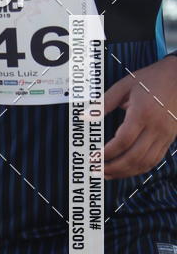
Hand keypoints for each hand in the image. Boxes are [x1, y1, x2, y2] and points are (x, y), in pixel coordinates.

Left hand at [103, 55, 176, 179]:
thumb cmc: (151, 79)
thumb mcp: (124, 85)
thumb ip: (103, 103)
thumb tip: (85, 116)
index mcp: (142, 113)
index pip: (123, 140)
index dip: (107, 153)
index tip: (92, 157)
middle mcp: (156, 127)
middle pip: (134, 157)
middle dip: (112, 168)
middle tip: (95, 170)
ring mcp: (165, 135)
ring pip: (145, 163)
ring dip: (124, 173)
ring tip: (106, 174)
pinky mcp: (169, 139)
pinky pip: (154, 160)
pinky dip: (139, 169)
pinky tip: (125, 170)